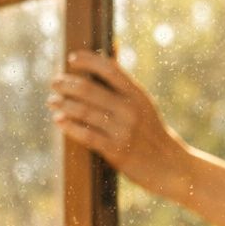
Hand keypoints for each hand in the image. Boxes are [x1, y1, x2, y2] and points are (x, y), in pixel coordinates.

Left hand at [48, 50, 187, 198]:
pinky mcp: (117, 151)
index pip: (110, 69)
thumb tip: (108, 57)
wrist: (173, 168)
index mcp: (138, 96)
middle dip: (66, 83)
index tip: (71, 59)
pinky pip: (86, 135)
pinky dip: (69, 126)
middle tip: (55, 82)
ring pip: (84, 111)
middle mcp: (131, 110)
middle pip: (89, 89)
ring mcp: (123, 131)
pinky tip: (59, 120)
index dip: (88, 60)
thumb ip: (126, 88)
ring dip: (63, 104)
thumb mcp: (145, 107)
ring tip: (52, 101)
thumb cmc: (153, 135)